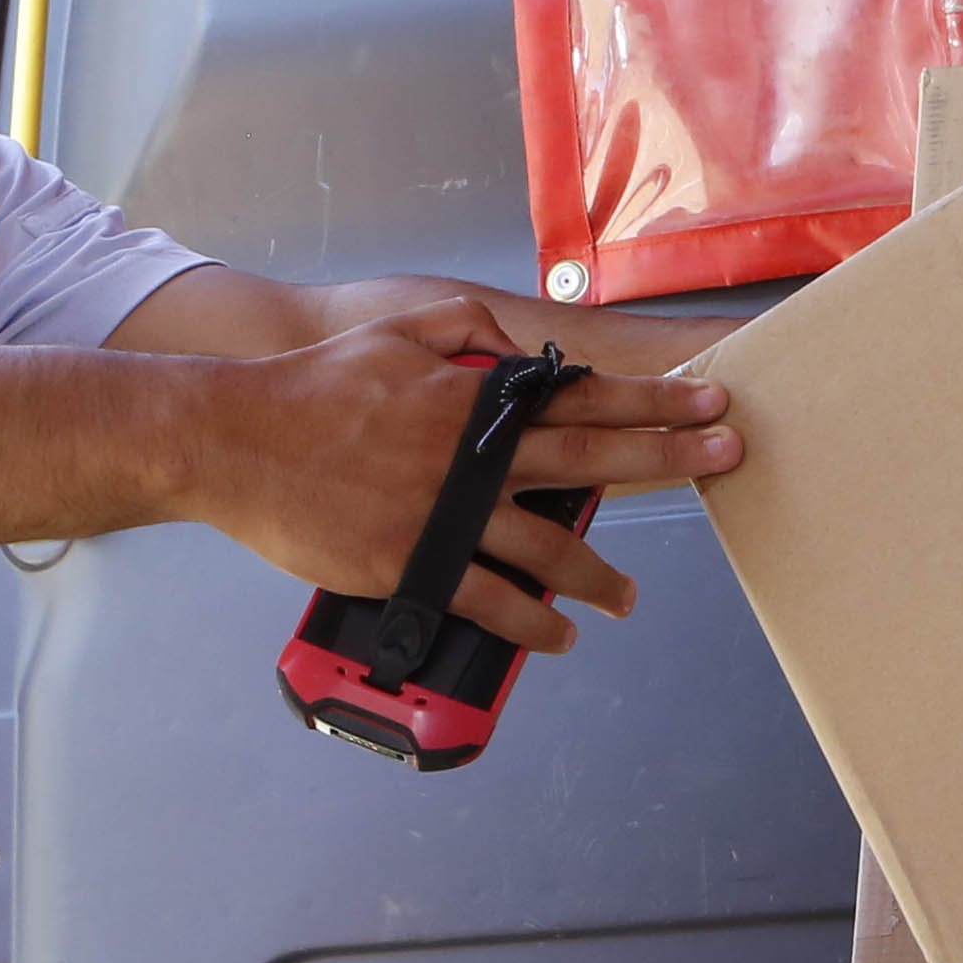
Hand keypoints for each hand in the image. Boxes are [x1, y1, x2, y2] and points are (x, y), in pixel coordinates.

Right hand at [189, 303, 739, 650]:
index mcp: (473, 399)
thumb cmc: (312, 385)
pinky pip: (488, 602)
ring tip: (628, 596)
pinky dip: (531, 624)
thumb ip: (467, 328)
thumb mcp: (395, 330)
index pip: (585, 398)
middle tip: (727, 458)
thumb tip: (519, 344)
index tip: (709, 403)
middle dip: (668, 457)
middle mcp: (472, 457)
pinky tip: (557, 635)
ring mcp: (445, 516)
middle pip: (592, 460)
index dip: (654, 401)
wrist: (235, 440)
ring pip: (549, 550)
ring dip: (600, 575)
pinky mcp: (410, 565)